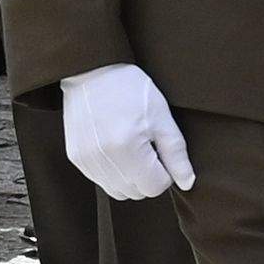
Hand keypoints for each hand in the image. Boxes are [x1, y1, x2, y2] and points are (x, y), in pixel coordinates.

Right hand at [63, 62, 195, 202]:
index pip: (155, 187)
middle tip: (146, 146)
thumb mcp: (162, 116)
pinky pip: (101, 181)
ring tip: (131, 147)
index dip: (164, 172)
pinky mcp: (75, 158)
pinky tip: (115, 147)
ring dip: (130, 178)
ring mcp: (87, 161)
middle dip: (147, 176)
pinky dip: (112, 172)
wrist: (92, 70)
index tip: (160, 150)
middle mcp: (104, 160)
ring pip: (118, 191)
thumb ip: (176, 154)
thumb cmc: (131, 89)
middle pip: (137, 193)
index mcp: (128, 148)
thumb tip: (187, 183)